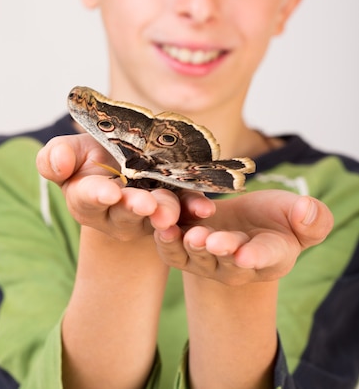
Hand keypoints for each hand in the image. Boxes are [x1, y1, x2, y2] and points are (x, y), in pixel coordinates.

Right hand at [36, 134, 212, 240]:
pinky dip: (194, 209)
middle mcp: (118, 214)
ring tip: (169, 210)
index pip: (89, 200)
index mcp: (87, 200)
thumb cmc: (91, 157)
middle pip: (126, 213)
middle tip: (144, 204)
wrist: (126, 160)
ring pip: (157, 216)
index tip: (108, 192)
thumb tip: (57, 161)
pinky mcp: (176, 208)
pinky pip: (186, 212)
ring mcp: (149, 214)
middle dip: (134, 208)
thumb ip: (56, 157)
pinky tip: (204, 207)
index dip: (98, 196)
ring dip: (164, 212)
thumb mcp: (71, 152)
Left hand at [154, 190, 333, 284]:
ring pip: (197, 256)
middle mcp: (237, 264)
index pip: (265, 256)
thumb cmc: (279, 218)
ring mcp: (209, 259)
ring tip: (188, 234)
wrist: (248, 223)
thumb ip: (312, 219)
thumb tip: (308, 211)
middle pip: (227, 260)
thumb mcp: (299, 215)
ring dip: (191, 245)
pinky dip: (167, 242)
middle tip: (212, 241)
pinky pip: (173, 250)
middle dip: (220, 249)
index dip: (256, 256)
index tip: (246, 255)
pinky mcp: (185, 247)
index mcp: (272, 255)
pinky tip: (163, 228)